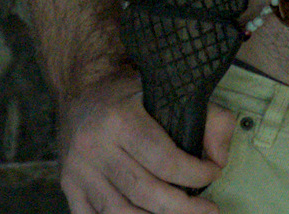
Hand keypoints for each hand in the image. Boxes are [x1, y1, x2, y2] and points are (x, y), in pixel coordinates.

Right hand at [58, 70, 237, 213]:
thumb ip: (207, 116)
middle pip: (145, 192)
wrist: (80, 87)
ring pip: (120, 212)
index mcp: (119, 120)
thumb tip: (220, 157)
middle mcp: (94, 147)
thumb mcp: (168, 89)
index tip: (213, 173)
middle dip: (183, 207)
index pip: (164, 160)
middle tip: (209, 210)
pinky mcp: (68, 186)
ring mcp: (78, 171)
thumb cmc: (128, 91)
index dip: (195, 174)